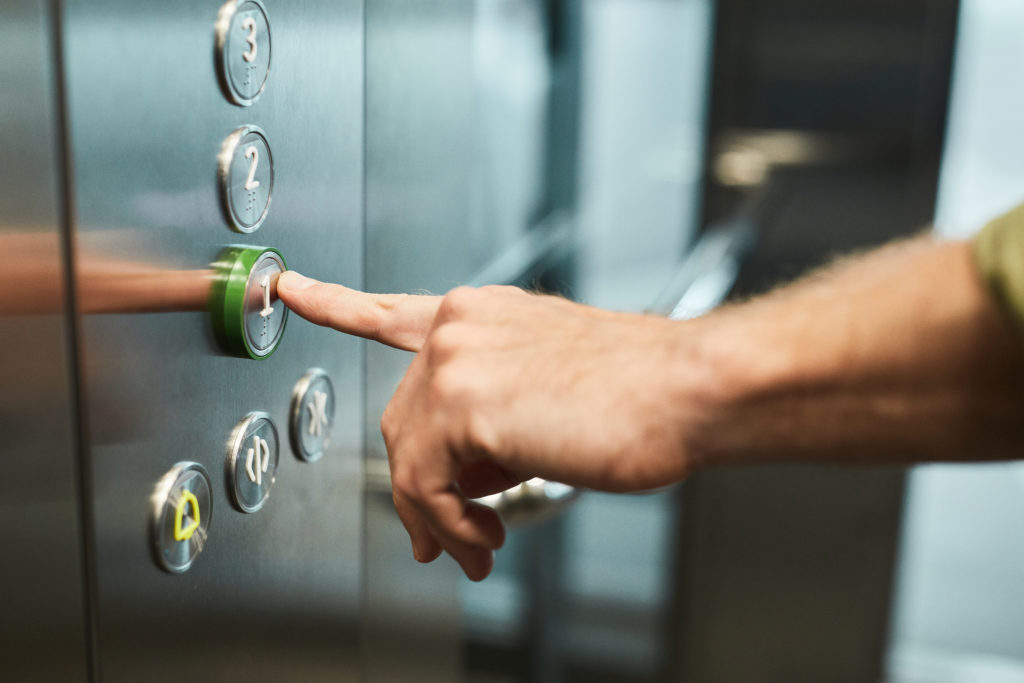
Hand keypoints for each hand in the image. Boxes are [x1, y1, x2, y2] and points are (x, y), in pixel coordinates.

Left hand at [277, 272, 694, 579]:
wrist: (688, 389)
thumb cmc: (641, 391)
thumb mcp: (548, 391)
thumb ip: (489, 421)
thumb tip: (457, 479)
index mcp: (479, 315)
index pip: (388, 312)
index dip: (334, 304)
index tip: (290, 287)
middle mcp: (458, 327)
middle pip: (403, 421)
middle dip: (419, 489)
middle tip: (444, 537)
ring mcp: (456, 360)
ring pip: (409, 460)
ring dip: (441, 517)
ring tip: (478, 546)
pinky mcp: (464, 405)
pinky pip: (429, 486)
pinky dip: (452, 525)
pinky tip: (485, 538)